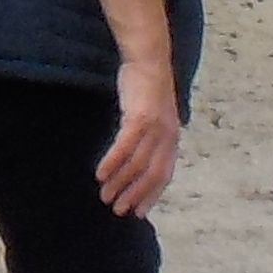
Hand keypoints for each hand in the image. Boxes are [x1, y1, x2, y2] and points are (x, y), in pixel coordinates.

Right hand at [96, 61, 180, 219]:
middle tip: (118, 210)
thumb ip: (151, 135)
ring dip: (119, 183)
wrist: (149, 60)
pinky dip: (113, 163)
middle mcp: (168, 137)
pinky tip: (100, 174)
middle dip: (134, 195)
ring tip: (104, 196)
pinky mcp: (140, 118)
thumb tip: (139, 155)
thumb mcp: (154, 115)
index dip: (151, 195)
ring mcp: (155, 128)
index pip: (164, 175)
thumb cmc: (147, 87)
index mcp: (172, 138)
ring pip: (137, 165)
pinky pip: (125, 147)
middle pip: (152, 175)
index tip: (138, 212)